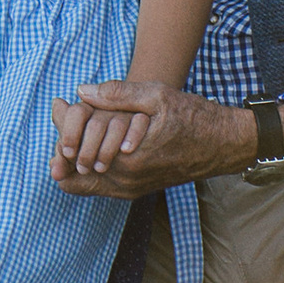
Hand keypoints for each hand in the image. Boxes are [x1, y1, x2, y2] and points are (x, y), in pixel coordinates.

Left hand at [50, 80, 254, 192]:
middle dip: (63, 139)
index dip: (62, 126)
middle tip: (66, 111)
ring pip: (80, 181)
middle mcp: (125, 180)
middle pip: (70, 167)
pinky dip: (86, 165)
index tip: (62, 104)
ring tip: (78, 126)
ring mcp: (128, 189)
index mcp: (126, 159)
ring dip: (73, 154)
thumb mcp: (156, 96)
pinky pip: (96, 185)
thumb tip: (82, 92)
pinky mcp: (134, 191)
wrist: (221, 145)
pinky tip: (92, 141)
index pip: (71, 151)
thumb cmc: (192, 117)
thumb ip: (118, 94)